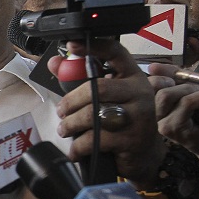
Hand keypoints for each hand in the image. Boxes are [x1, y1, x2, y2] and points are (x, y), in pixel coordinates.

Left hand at [50, 39, 165, 184]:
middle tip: (61, 111)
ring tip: (64, 129)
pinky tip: (75, 149)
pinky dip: (79, 145)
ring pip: (94, 115)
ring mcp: (139, 117)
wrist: (145, 154)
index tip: (73, 44)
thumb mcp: (105, 98)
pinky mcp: (132, 139)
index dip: (95, 46)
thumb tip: (54, 63)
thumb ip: (79, 80)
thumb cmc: (121, 121)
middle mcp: (140, 93)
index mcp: (133, 77)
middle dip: (71, 101)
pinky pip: (96, 139)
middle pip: (98, 88)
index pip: (117, 53)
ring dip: (72, 124)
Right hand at [148, 63, 198, 156]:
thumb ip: (171, 74)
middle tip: (191, 92)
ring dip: (188, 92)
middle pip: (156, 89)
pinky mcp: (171, 128)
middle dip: (179, 85)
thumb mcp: (187, 87)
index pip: (147, 84)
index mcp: (153, 103)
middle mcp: (152, 114)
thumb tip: (152, 66)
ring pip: (166, 95)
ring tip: (198, 100)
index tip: (173, 82)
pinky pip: (185, 103)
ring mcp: (159, 123)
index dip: (161, 77)